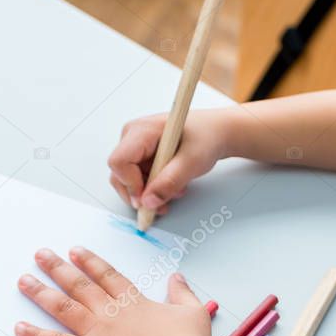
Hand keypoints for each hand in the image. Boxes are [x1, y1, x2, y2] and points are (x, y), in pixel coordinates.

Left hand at [15, 247, 213, 335]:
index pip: (107, 276)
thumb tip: (178, 277)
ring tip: (23, 280)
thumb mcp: (193, 312)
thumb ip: (182, 293)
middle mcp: (111, 312)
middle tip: (40, 255)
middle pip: (79, 285)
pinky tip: (19, 327)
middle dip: (58, 268)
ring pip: (63, 307)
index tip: (75, 251)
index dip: (90, 262)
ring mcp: (98, 332)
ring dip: (41, 293)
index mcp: (135, 302)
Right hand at [108, 109, 232, 214]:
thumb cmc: (206, 137)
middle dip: (140, 194)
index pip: (119, 161)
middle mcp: (133, 136)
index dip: (130, 184)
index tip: (147, 198)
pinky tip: (170, 188)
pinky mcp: (141, 156)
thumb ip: (169, 182)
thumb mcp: (191, 162)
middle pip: (119, 174)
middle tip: (160, 205)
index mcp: (142, 130)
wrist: (216, 133)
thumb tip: (148, 202)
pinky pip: (137, 180)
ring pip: (127, 181)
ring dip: (148, 194)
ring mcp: (136, 147)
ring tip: (173, 192)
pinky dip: (152, 190)